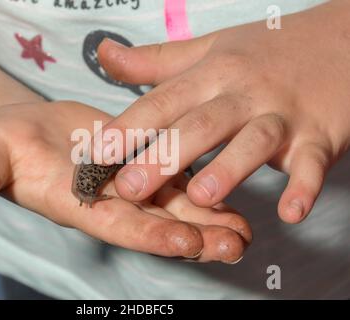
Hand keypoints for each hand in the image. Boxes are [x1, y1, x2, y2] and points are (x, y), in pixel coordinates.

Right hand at [0, 101, 250, 262]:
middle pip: (155, 223)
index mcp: (76, 202)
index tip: (184, 242)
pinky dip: (202, 188)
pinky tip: (232, 196)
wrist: (23, 132)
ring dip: (209, 218)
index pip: (117, 224)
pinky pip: (174, 178)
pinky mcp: (140, 162)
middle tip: (236, 245)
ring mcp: (127, 185)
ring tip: (246, 232)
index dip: (148, 233)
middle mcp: (108, 201)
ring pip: (172, 205)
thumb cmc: (2, 144)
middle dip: (194, 236)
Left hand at [97, 1, 349, 223]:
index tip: (95, 154)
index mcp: (212, 74)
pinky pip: (312, 163)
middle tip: (130, 188)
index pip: (162, 101)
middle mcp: (244, 94)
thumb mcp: (208, 50)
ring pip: (252, 141)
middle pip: (200, 124)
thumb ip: (153, 61)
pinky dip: (303, 187)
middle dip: (164, 156)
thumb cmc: (265, 53)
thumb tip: (104, 53)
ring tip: (200, 196)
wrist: (342, 42)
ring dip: (228, 168)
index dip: (127, 127)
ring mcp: (283, 115)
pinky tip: (291, 213)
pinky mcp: (319, 136)